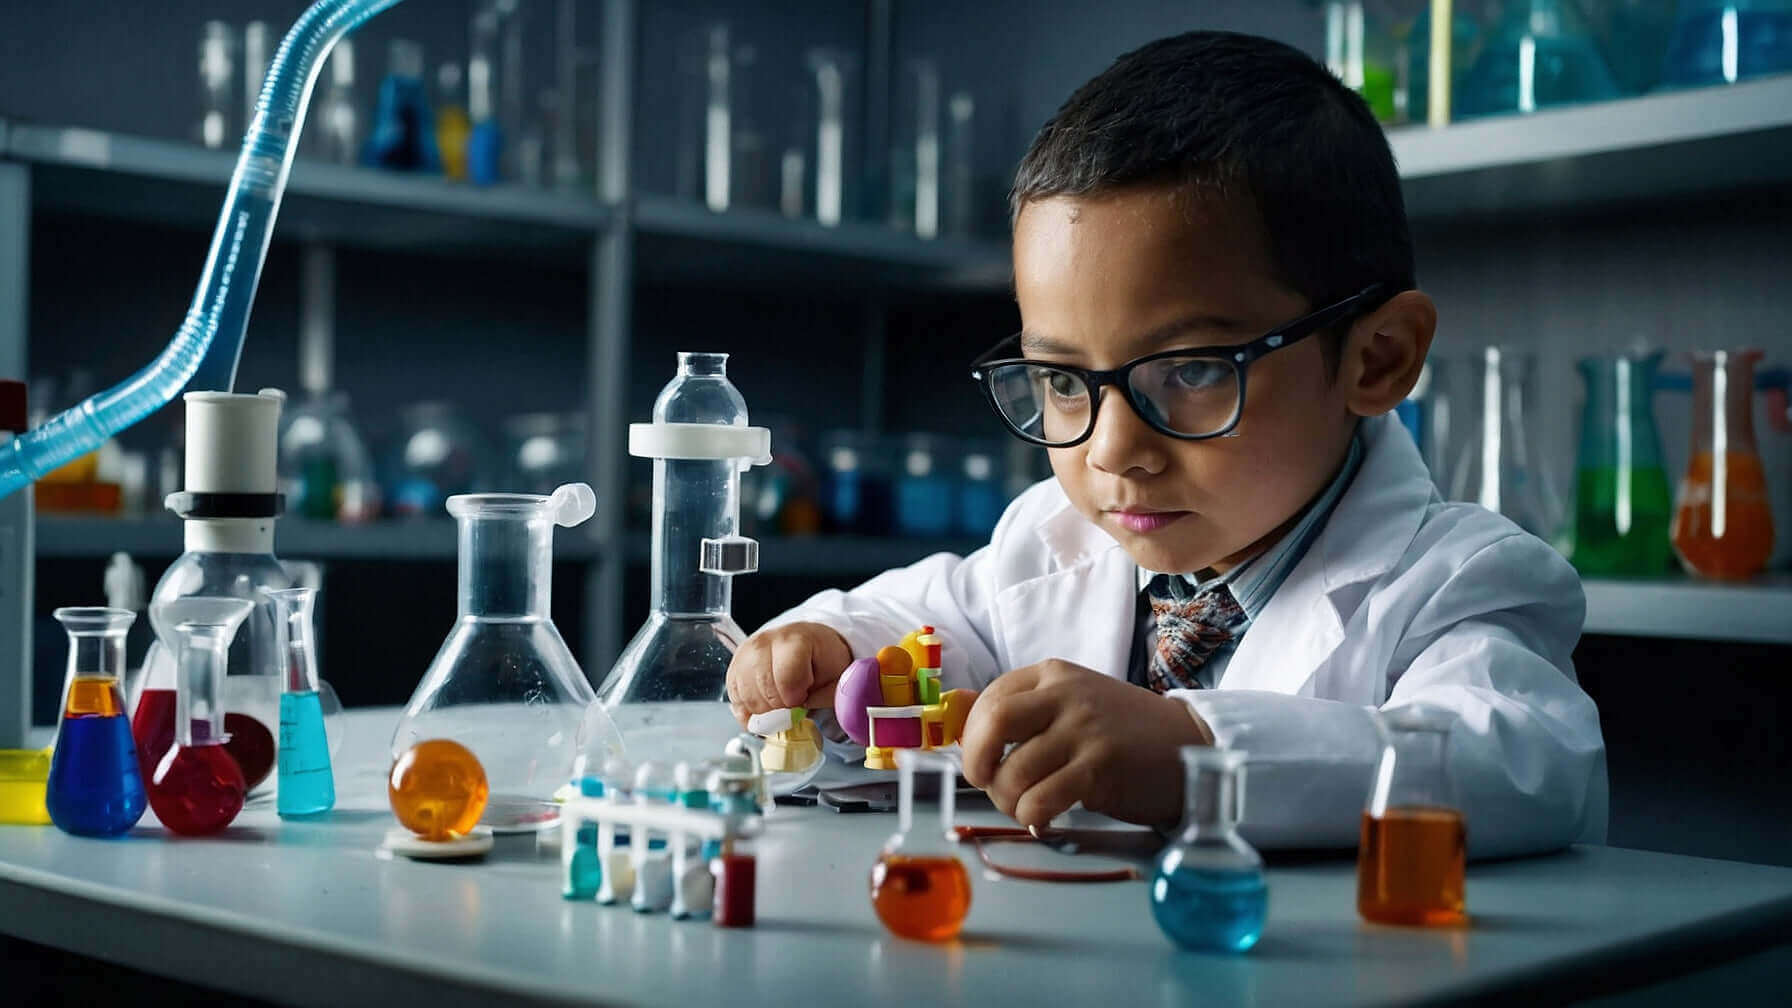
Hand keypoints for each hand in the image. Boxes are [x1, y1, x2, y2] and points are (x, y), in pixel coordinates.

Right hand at [726, 622, 853, 726]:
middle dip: (782, 708)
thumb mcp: (838, 674)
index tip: (805, 698)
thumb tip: (806, 711)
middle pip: (764, 690)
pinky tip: (767, 708)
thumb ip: (829, 695)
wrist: (808, 643)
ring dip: (766, 711)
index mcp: (793, 639)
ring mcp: (745, 654)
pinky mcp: (733, 668)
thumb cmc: (823, 659)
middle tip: (795, 702)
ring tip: (783, 702)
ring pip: (747, 698)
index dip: (796, 698)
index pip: (786, 678)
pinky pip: (736, 701)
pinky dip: (751, 712)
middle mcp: (763, 642)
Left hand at [959, 659, 1213, 830]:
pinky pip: (1044, 798)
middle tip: (985, 783)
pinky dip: (1033, 817)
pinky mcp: (1101, 766)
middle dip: (976, 761)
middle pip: (995, 722)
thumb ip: (1017, 708)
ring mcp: (1085, 729)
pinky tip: (1044, 820)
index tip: (981, 761)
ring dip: (1008, 801)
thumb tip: (953, 706)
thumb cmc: (1120, 732)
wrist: (1188, 746)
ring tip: (1024, 807)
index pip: (989, 699)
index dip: (971, 737)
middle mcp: (1066, 694)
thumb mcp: (1067, 706)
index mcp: (1052, 675)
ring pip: (1015, 770)